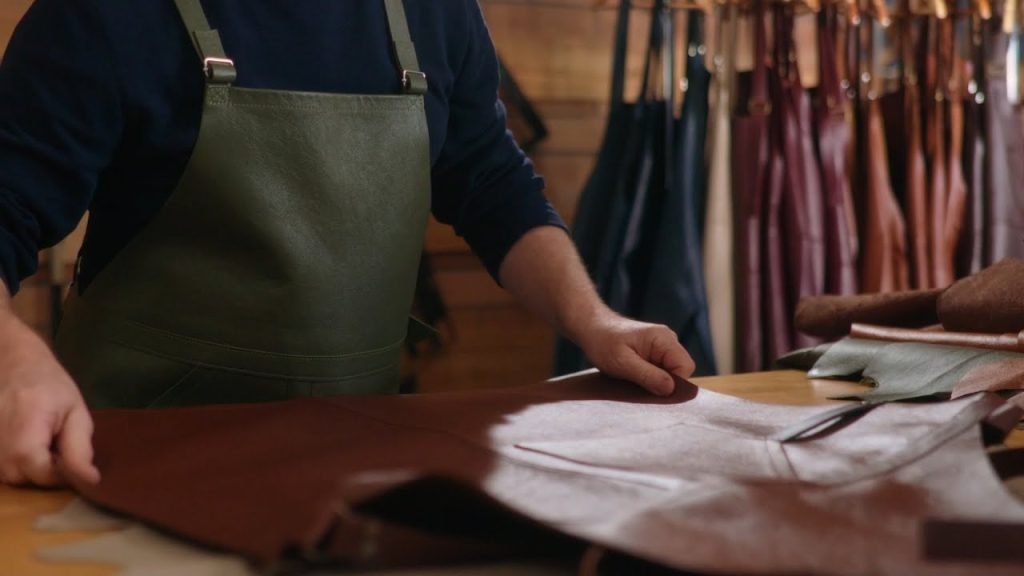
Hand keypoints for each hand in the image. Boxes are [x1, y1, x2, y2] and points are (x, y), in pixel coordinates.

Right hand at [0, 313, 99, 486]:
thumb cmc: (50, 384)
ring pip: (8, 476)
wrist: (13, 362)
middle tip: (56, 445)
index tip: (71, 459)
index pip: (40, 471)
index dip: (60, 474)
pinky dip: (14, 461)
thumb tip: (89, 481)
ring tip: (39, 440)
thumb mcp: (76, 412)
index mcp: (26, 424)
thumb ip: (80, 449)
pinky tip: (26, 441)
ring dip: (28, 467)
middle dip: (44, 471)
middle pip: (21, 478)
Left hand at [576, 312, 694, 395]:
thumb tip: (671, 390)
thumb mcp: (623, 363)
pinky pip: (660, 371)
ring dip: (654, 381)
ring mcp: (661, 346)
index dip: (673, 384)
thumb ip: (648, 376)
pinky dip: (649, 378)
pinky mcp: (653, 353)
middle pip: (679, 371)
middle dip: (663, 384)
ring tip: (632, 379)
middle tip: (639, 385)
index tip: (653, 391)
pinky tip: (633, 376)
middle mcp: (667, 341)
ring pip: (669, 373)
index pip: (685, 367)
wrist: (590, 327)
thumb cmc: (603, 341)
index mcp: (664, 339)